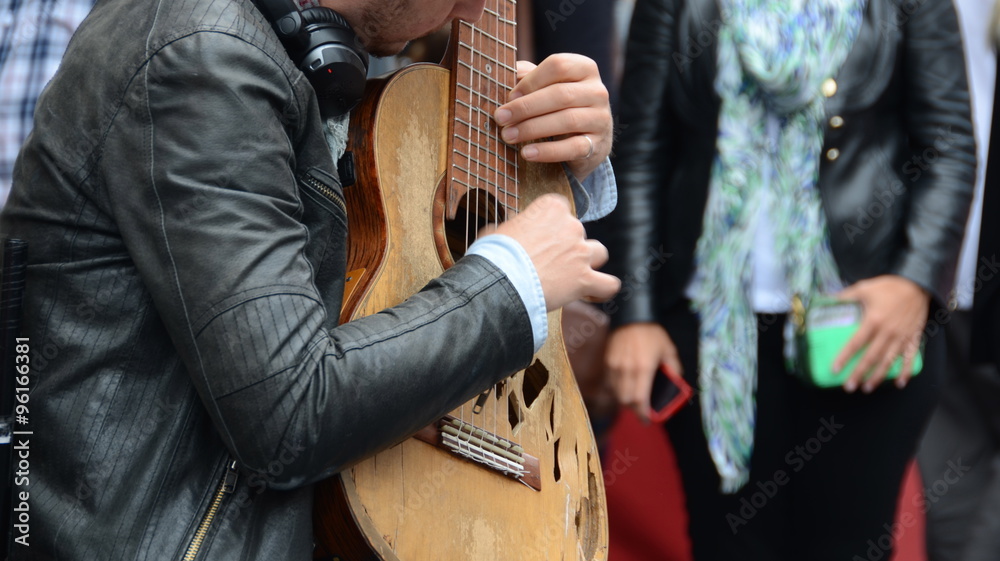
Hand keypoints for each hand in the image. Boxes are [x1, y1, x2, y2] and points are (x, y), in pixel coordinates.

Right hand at [490, 194, 619, 310]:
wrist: (500, 280)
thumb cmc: (494, 255)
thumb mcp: (496, 231)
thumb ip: (511, 228)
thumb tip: (505, 233)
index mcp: (551, 208)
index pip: (560, 208)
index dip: (550, 224)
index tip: (540, 236)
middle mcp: (571, 226)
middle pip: (577, 232)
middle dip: (566, 245)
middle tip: (547, 261)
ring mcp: (581, 252)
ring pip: (599, 252)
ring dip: (588, 261)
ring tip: (572, 273)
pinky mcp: (585, 279)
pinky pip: (608, 284)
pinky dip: (603, 289)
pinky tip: (595, 293)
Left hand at [493, 54, 612, 181]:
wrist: (590, 140)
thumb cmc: (561, 107)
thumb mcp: (549, 87)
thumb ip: (529, 76)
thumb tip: (506, 72)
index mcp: (584, 68)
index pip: (558, 66)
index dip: (530, 80)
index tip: (509, 96)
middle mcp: (597, 91)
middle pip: (560, 94)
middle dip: (525, 107)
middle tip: (500, 117)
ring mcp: (601, 118)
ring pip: (567, 120)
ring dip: (532, 128)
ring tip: (508, 136)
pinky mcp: (598, 145)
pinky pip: (573, 148)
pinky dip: (547, 151)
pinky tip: (526, 153)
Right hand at [605, 323, 682, 422]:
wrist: (631, 316)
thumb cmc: (652, 333)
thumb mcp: (669, 350)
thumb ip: (674, 369)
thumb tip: (675, 385)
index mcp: (644, 368)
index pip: (639, 400)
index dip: (643, 414)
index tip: (647, 420)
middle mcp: (626, 370)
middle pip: (625, 401)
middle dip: (634, 409)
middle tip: (641, 409)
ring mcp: (614, 366)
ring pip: (616, 394)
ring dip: (624, 400)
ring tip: (633, 398)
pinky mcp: (607, 362)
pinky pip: (609, 384)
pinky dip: (616, 390)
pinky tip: (624, 387)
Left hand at [832, 275, 929, 392]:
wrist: (918, 284)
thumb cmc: (889, 287)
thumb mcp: (864, 288)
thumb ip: (845, 296)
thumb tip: (826, 299)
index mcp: (873, 321)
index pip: (856, 343)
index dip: (845, 357)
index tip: (835, 369)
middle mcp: (888, 332)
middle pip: (871, 357)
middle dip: (859, 374)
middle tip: (848, 387)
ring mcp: (902, 337)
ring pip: (888, 361)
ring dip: (878, 376)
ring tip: (867, 388)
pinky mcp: (914, 338)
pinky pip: (910, 358)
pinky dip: (905, 371)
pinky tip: (899, 383)